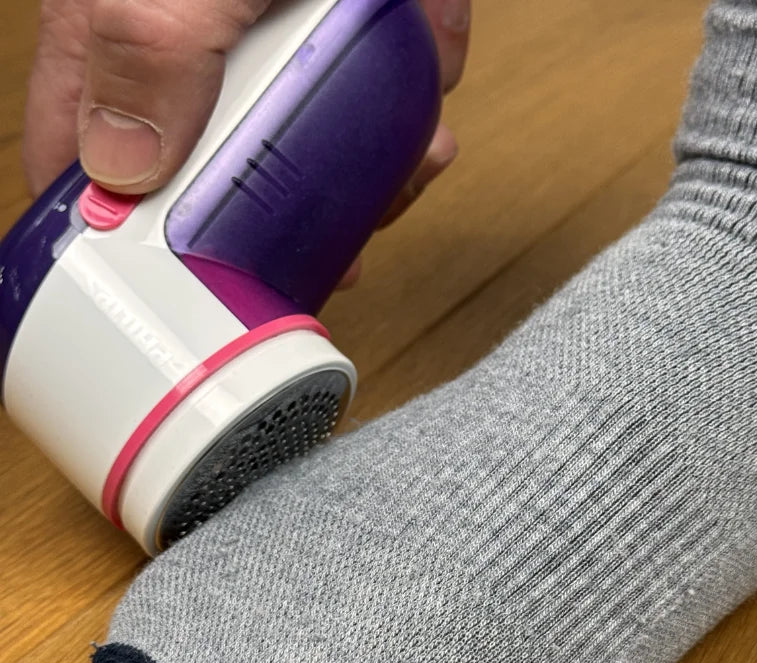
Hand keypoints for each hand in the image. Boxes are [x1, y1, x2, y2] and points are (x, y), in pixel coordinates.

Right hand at [22, 0, 469, 286]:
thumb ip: (147, 47)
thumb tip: (117, 167)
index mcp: (131, 39)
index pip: (94, 165)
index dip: (129, 243)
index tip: (186, 296)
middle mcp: (204, 57)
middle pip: (225, 184)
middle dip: (288, 223)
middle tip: (337, 250)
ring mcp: (281, 53)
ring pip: (312, 159)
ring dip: (370, 177)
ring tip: (409, 161)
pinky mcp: (350, 43)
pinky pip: (376, 112)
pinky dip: (412, 119)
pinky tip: (429, 110)